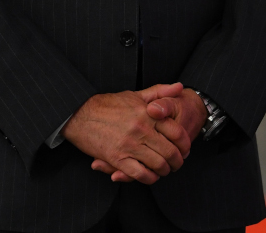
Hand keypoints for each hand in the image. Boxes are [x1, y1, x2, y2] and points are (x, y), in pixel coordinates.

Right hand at [63, 83, 191, 184]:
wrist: (80, 114)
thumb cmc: (109, 104)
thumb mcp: (135, 94)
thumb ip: (159, 92)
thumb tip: (179, 87)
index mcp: (148, 113)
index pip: (177, 132)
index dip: (185, 144)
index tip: (184, 149)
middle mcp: (141, 129)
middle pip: (170, 151)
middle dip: (177, 162)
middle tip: (177, 164)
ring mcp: (130, 144)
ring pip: (158, 164)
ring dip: (164, 171)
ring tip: (164, 170)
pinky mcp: (117, 158)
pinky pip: (140, 174)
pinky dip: (149, 178)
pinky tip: (149, 176)